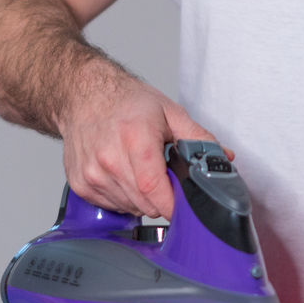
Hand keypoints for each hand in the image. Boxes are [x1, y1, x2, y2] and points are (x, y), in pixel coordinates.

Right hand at [56, 65, 222, 218]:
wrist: (84, 94)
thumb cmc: (125, 101)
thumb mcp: (169, 112)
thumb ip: (198, 138)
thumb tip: (223, 158)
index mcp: (134, 138)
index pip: (155, 189)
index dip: (174, 204)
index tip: (184, 204)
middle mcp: (109, 158)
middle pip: (146, 204)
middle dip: (162, 197)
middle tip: (163, 174)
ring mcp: (92, 174)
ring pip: (130, 208)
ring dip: (141, 197)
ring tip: (139, 168)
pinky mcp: (80, 184)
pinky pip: (112, 206)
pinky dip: (122, 196)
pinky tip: (122, 173)